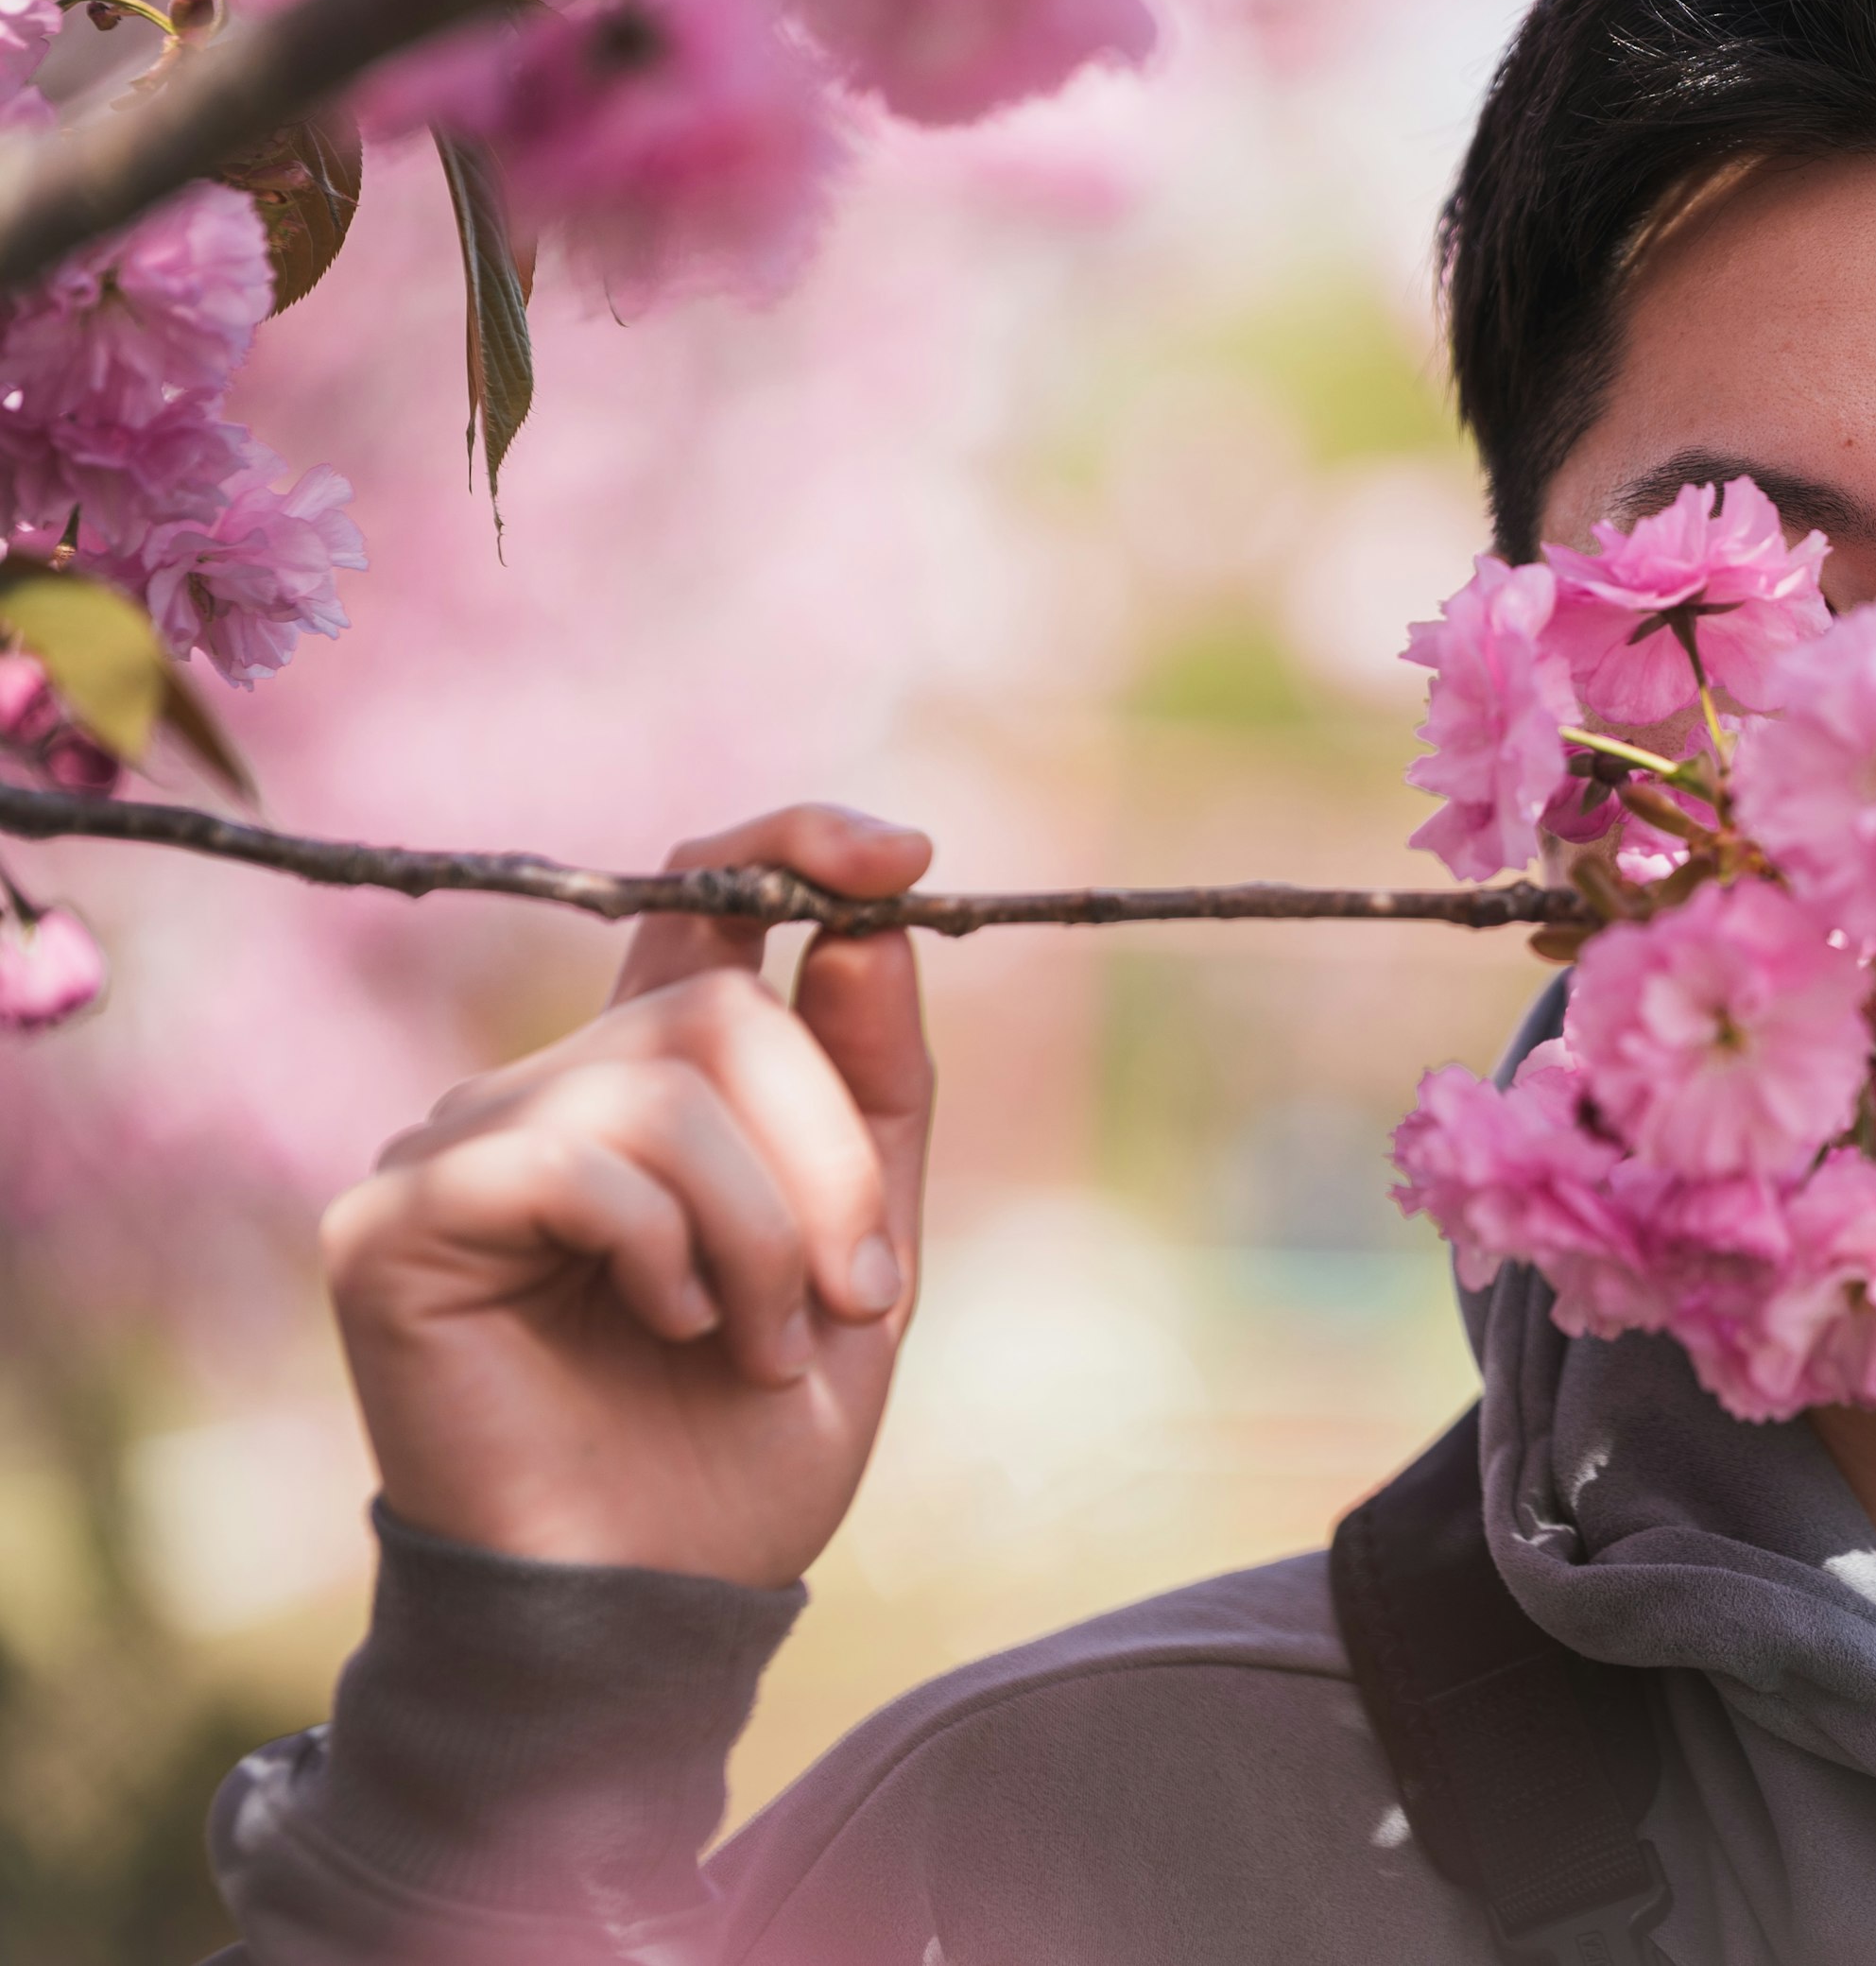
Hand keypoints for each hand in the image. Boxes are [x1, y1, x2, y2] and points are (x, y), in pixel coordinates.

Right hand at [324, 806, 936, 1588]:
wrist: (659, 1608)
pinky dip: (662, 1250)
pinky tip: (666, 1331)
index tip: (900, 856)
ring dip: (760, 1234)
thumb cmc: (746, 1446)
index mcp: (654, 1088)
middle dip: (828, 1160)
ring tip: (753, 1348)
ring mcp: (457, 1146)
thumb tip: (873, 928)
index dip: (792, 847)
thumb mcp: (862, 1252)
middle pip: (724, 1007)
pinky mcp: (395, 1220)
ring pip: (663, 1087)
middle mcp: (545, 1092)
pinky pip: (570, 1162)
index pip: (703, 902)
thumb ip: (872, 1092)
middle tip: (852, 1298)